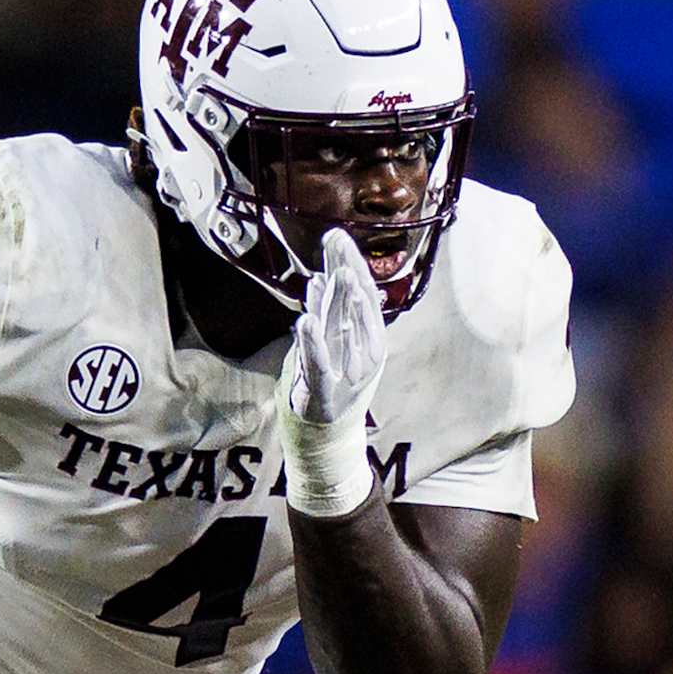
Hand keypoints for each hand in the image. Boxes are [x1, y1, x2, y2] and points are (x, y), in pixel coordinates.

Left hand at [284, 229, 386, 426]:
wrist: (328, 437)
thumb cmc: (332, 386)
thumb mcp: (335, 346)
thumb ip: (329, 312)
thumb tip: (322, 277)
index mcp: (367, 338)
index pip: (360, 293)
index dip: (350, 264)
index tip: (337, 236)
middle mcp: (362, 353)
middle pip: (353, 305)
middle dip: (346, 271)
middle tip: (337, 240)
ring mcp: (347, 374)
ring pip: (342, 330)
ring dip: (340, 301)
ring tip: (335, 273)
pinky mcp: (324, 393)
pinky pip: (318, 364)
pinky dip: (312, 343)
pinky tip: (305, 322)